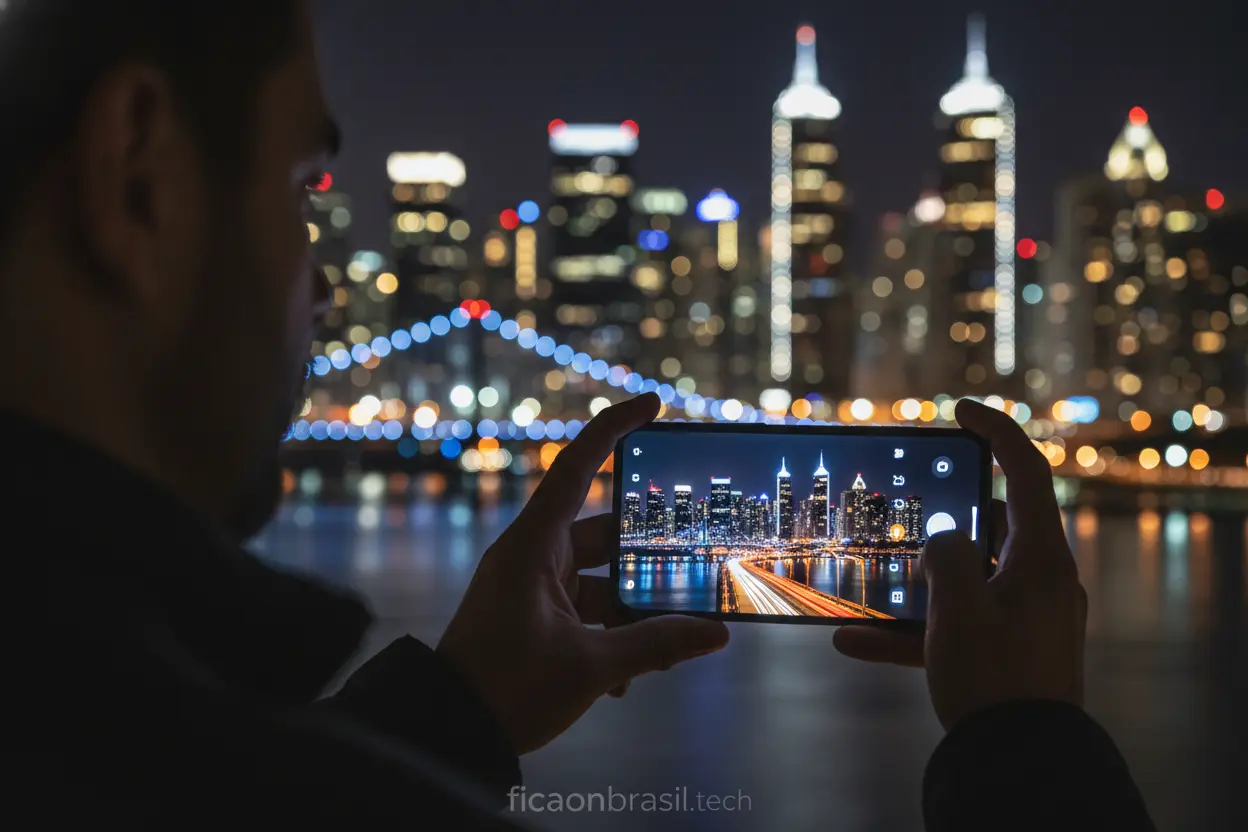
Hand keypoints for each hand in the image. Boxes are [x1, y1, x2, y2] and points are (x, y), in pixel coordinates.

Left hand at [437, 393, 730, 753]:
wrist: (448, 730)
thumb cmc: (506, 688)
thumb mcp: (589, 665)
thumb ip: (656, 644)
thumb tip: (715, 633)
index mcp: (532, 545)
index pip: (577, 467)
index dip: (615, 428)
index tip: (654, 405)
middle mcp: (531, 556)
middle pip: (604, 536)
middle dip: (647, 562)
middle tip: (692, 571)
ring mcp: (531, 587)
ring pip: (600, 581)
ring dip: (631, 613)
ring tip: (665, 646)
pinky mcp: (533, 617)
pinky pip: (585, 611)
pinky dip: (609, 636)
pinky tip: (625, 680)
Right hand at [833, 398, 1086, 730]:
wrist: (1019, 762)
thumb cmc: (993, 680)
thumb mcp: (958, 607)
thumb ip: (945, 554)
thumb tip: (943, 541)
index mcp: (1041, 558)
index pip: (1025, 471)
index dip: (994, 430)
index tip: (957, 411)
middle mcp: (1041, 581)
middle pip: (992, 524)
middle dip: (939, 519)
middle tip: (902, 513)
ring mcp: (1027, 617)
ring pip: (966, 578)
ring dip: (915, 582)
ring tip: (869, 583)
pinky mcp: (1009, 652)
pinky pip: (956, 625)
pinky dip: (913, 629)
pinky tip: (854, 641)